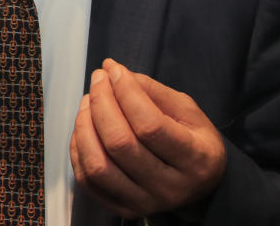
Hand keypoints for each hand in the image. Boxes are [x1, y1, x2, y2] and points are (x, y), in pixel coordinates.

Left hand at [70, 58, 225, 217]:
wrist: (201, 187)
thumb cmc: (193, 140)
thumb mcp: (186, 110)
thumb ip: (151, 90)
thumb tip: (111, 69)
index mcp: (195, 159)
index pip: (150, 125)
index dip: (126, 93)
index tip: (114, 70)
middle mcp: (169, 187)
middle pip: (120, 144)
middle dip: (102, 103)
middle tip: (98, 79)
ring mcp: (144, 202)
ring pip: (99, 165)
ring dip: (85, 126)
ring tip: (88, 102)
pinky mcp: (123, 210)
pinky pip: (88, 181)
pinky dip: (78, 150)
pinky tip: (84, 128)